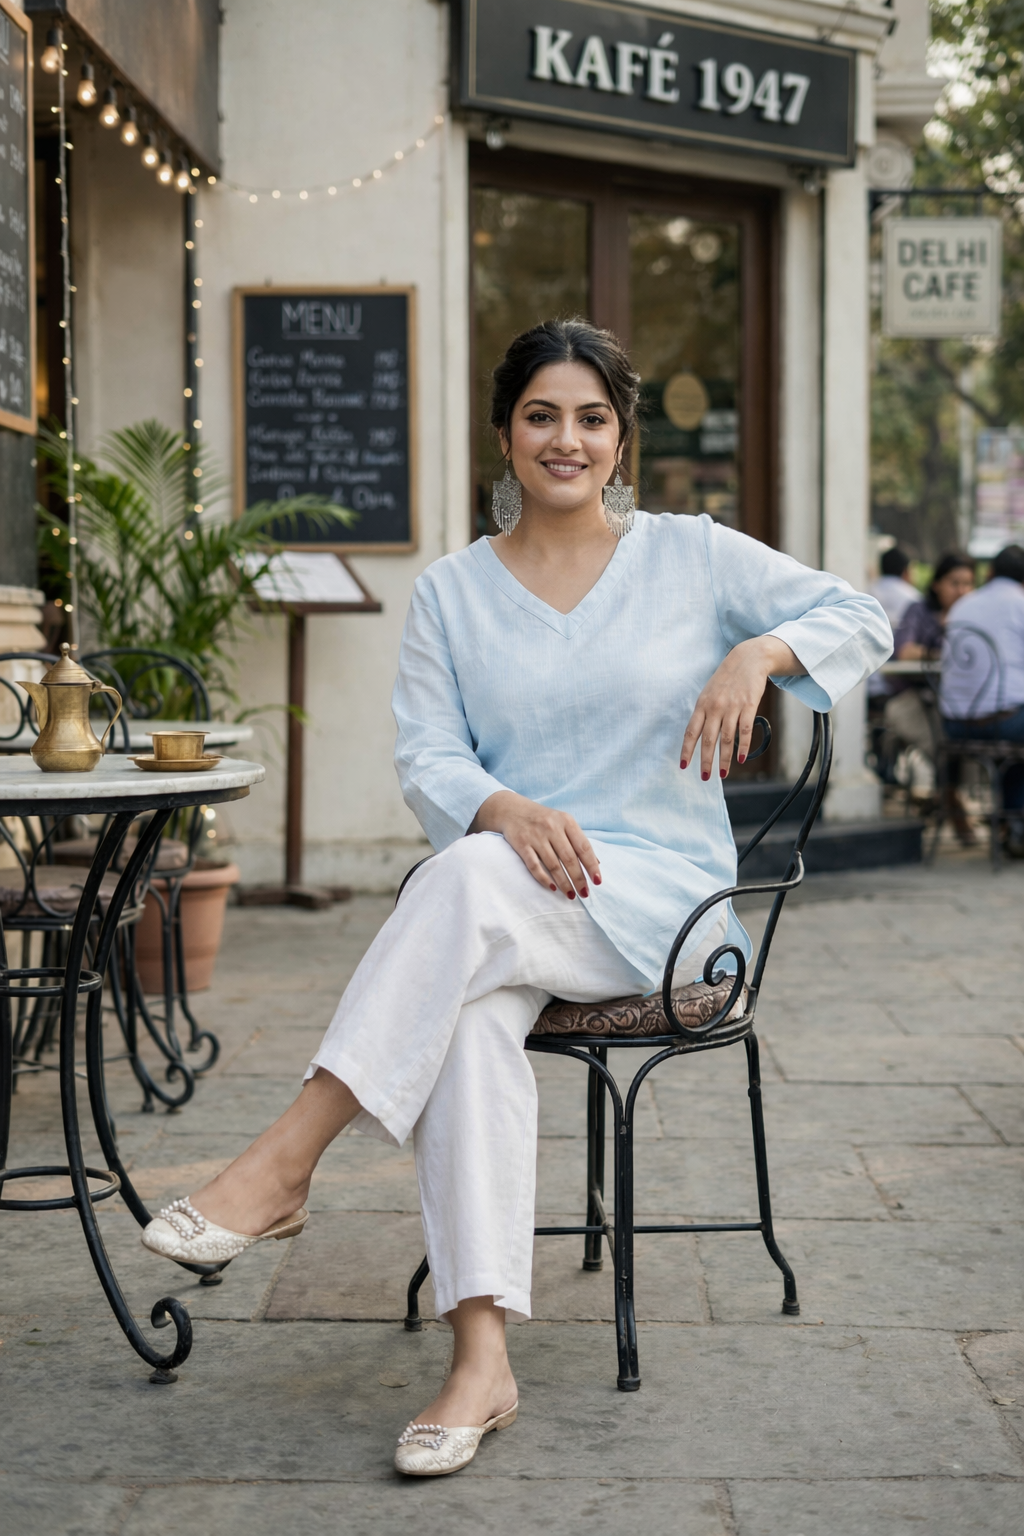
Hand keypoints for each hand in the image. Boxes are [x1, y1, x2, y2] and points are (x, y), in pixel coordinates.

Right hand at [469, 790, 600, 898]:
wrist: (512, 810)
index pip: (583, 846)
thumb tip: (596, 864)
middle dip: (578, 878)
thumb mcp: (563, 823)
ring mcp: (535, 836)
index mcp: (566, 821)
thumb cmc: (543, 819)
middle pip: (569, 858)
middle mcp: (552, 827)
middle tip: (584, 893)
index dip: (591, 865)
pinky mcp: (521, 844)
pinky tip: (552, 888)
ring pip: (553, 865)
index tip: (597, 881)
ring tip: (570, 895)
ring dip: (563, 882)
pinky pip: (534, 865)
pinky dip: (544, 878)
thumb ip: (578, 841)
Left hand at [680, 636, 802, 780]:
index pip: (691, 732)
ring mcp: (732, 706)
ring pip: (726, 738)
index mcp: (702, 704)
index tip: (684, 766)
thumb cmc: (726, 679)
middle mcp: (715, 707)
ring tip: (722, 774)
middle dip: (705, 760)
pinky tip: (741, 758)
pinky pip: (744, 729)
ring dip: (724, 758)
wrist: (748, 658)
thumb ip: (704, 712)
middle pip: (708, 739)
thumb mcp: (709, 693)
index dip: (687, 750)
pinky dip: (743, 745)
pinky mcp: (748, 705)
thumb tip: (698, 735)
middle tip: (704, 777)